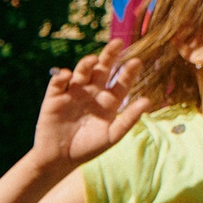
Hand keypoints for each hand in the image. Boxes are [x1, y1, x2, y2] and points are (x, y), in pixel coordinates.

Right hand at [29, 41, 147, 173]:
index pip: (121, 82)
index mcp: (109, 101)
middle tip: (117, 43)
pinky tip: (67, 74)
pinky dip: (61, 76)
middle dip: (109, 56)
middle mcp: (93, 92)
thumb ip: (129, 119)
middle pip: (102, 69)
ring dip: (86, 64)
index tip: (136, 62)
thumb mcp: (111, 135)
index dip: (128, 72)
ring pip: (82, 72)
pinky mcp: (54, 96)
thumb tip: (148, 101)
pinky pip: (58, 82)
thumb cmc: (89, 148)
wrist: (60, 159)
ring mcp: (74, 92)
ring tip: (93, 60)